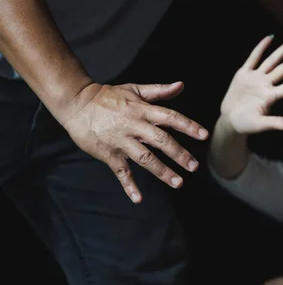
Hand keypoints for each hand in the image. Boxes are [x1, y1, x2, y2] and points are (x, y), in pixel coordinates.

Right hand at [59, 82, 207, 202]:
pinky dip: (128, 185)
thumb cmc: (108, 97)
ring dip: (162, 171)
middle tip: (194, 166)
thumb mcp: (134, 90)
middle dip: (178, 153)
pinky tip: (138, 198)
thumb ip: (159, 90)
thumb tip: (180, 85)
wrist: (76, 103)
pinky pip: (120, 171)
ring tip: (178, 182)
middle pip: (160, 140)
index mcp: (142, 110)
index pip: (170, 117)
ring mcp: (121, 141)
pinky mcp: (108, 153)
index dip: (188, 125)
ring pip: (144, 158)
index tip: (204, 135)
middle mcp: (133, 125)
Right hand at [220, 35, 282, 134]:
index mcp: (270, 96)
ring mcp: (255, 78)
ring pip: (272, 60)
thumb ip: (275, 123)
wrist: (229, 120)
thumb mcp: (260, 125)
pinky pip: (253, 58)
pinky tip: (270, 38)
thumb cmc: (245, 124)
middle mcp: (265, 84)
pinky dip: (260, 48)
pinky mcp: (244, 74)